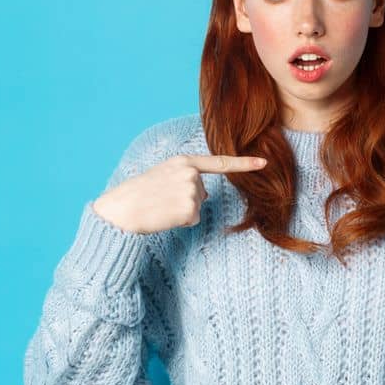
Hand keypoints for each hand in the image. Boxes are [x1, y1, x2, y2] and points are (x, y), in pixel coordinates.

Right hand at [91, 154, 267, 233]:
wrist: (120, 210)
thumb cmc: (137, 194)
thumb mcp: (162, 175)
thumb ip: (186, 177)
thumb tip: (205, 193)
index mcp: (183, 162)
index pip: (219, 162)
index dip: (243, 163)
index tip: (264, 162)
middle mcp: (191, 174)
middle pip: (202, 193)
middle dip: (185, 200)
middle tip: (160, 199)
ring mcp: (192, 191)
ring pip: (197, 208)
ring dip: (181, 211)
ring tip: (160, 207)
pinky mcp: (191, 209)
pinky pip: (193, 220)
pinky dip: (180, 222)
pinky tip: (164, 216)